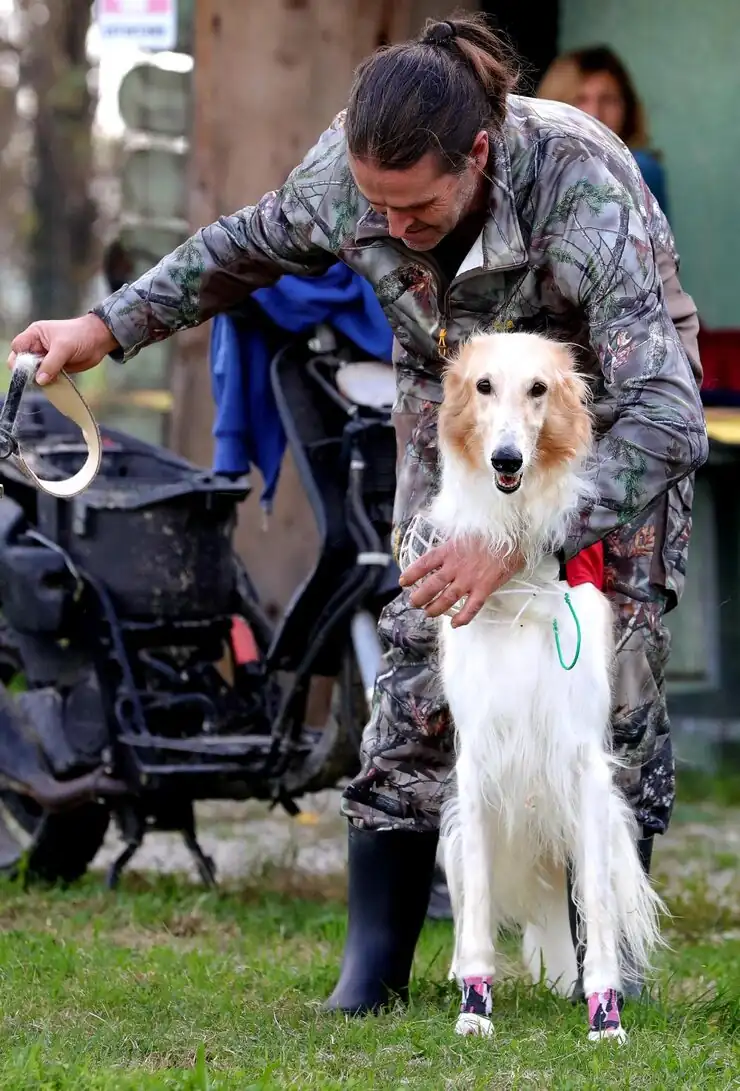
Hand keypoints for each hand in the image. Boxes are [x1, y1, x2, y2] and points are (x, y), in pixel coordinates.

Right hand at [8, 314, 118, 385]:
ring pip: (34, 372)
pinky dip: (48, 382)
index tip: (28, 368)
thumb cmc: (80, 335)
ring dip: (40, 379)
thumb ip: (50, 364)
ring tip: (51, 378)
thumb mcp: (64, 347)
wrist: (99, 340)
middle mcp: (37, 346)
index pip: (18, 347)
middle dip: (28, 371)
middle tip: (39, 376)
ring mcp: (45, 358)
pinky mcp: (54, 368)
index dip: (19, 358)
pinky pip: (46, 378)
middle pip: (22, 362)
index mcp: (35, 335)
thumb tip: (39, 380)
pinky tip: (55, 382)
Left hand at [399, 536, 521, 626]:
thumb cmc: (491, 533)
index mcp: (449, 550)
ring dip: (435, 608)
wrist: (514, 536)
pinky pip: (471, 607)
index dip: (412, 574)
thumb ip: (454, 546)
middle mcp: (455, 566)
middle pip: (432, 585)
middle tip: (414, 603)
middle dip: (420, 596)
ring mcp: (469, 579)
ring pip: (447, 598)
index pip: (424, 563)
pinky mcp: (484, 588)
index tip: (403, 582)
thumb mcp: (466, 533)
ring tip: (428, 613)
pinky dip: (462, 618)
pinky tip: (455, 624)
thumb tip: (445, 555)